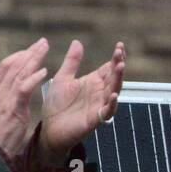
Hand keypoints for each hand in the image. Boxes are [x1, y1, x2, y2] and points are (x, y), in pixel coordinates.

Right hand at [0, 38, 50, 159]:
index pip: (3, 67)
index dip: (17, 56)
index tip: (28, 50)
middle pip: (13, 65)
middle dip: (28, 52)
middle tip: (42, 42)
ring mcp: (4, 99)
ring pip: (19, 73)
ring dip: (33, 59)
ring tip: (44, 48)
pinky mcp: (13, 108)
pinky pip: (24, 88)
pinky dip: (34, 78)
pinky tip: (44, 72)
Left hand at [38, 40, 126, 167]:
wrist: (49, 129)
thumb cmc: (57, 105)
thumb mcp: (63, 78)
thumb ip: (71, 62)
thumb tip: (77, 42)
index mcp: (93, 82)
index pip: (108, 68)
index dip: (116, 58)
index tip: (119, 46)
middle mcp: (99, 93)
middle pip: (114, 77)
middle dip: (119, 65)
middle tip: (121, 52)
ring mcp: (98, 106)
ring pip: (114, 91)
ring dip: (118, 80)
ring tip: (120, 67)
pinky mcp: (94, 120)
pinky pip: (107, 112)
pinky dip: (111, 104)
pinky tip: (113, 95)